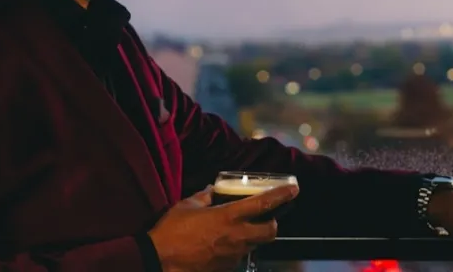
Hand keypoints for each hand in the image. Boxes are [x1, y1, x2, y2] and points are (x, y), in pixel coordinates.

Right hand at [147, 184, 298, 271]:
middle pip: (270, 231)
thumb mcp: (186, 206)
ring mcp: (233, 255)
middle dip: (272, 224)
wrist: (158, 261)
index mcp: (229, 216)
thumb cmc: (171, 231)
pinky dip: (235, 250)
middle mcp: (237, 236)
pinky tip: (220, 246)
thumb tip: (212, 190)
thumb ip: (204, 196)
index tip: (293, 190)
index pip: (264, 204)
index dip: (281, 195)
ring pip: (254, 245)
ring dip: (252, 238)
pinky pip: (238, 257)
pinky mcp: (226, 268)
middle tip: (265, 218)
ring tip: (236, 232)